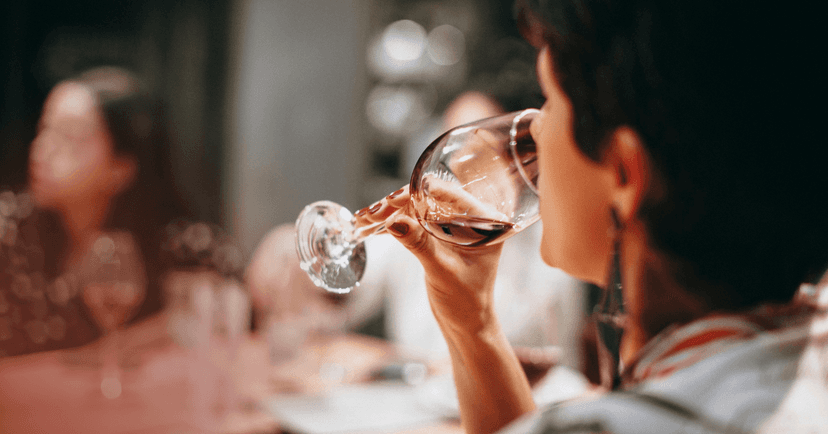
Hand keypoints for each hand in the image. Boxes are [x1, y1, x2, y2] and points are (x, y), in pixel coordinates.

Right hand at [354, 185, 504, 331]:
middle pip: (429, 198)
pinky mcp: (439, 235)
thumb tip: (394, 221)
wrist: (466, 324)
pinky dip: (394, 224)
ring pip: (418, 208)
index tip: (392, 200)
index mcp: (485, 221)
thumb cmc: (465, 301)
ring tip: (363, 219)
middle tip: (372, 214)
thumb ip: (419, 244)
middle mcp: (472, 218)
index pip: (449, 195)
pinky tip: (371, 226)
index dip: (418, 193)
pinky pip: (415, 221)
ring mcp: (454, 226)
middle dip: (398, 204)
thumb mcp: (441, 271)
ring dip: (391, 213)